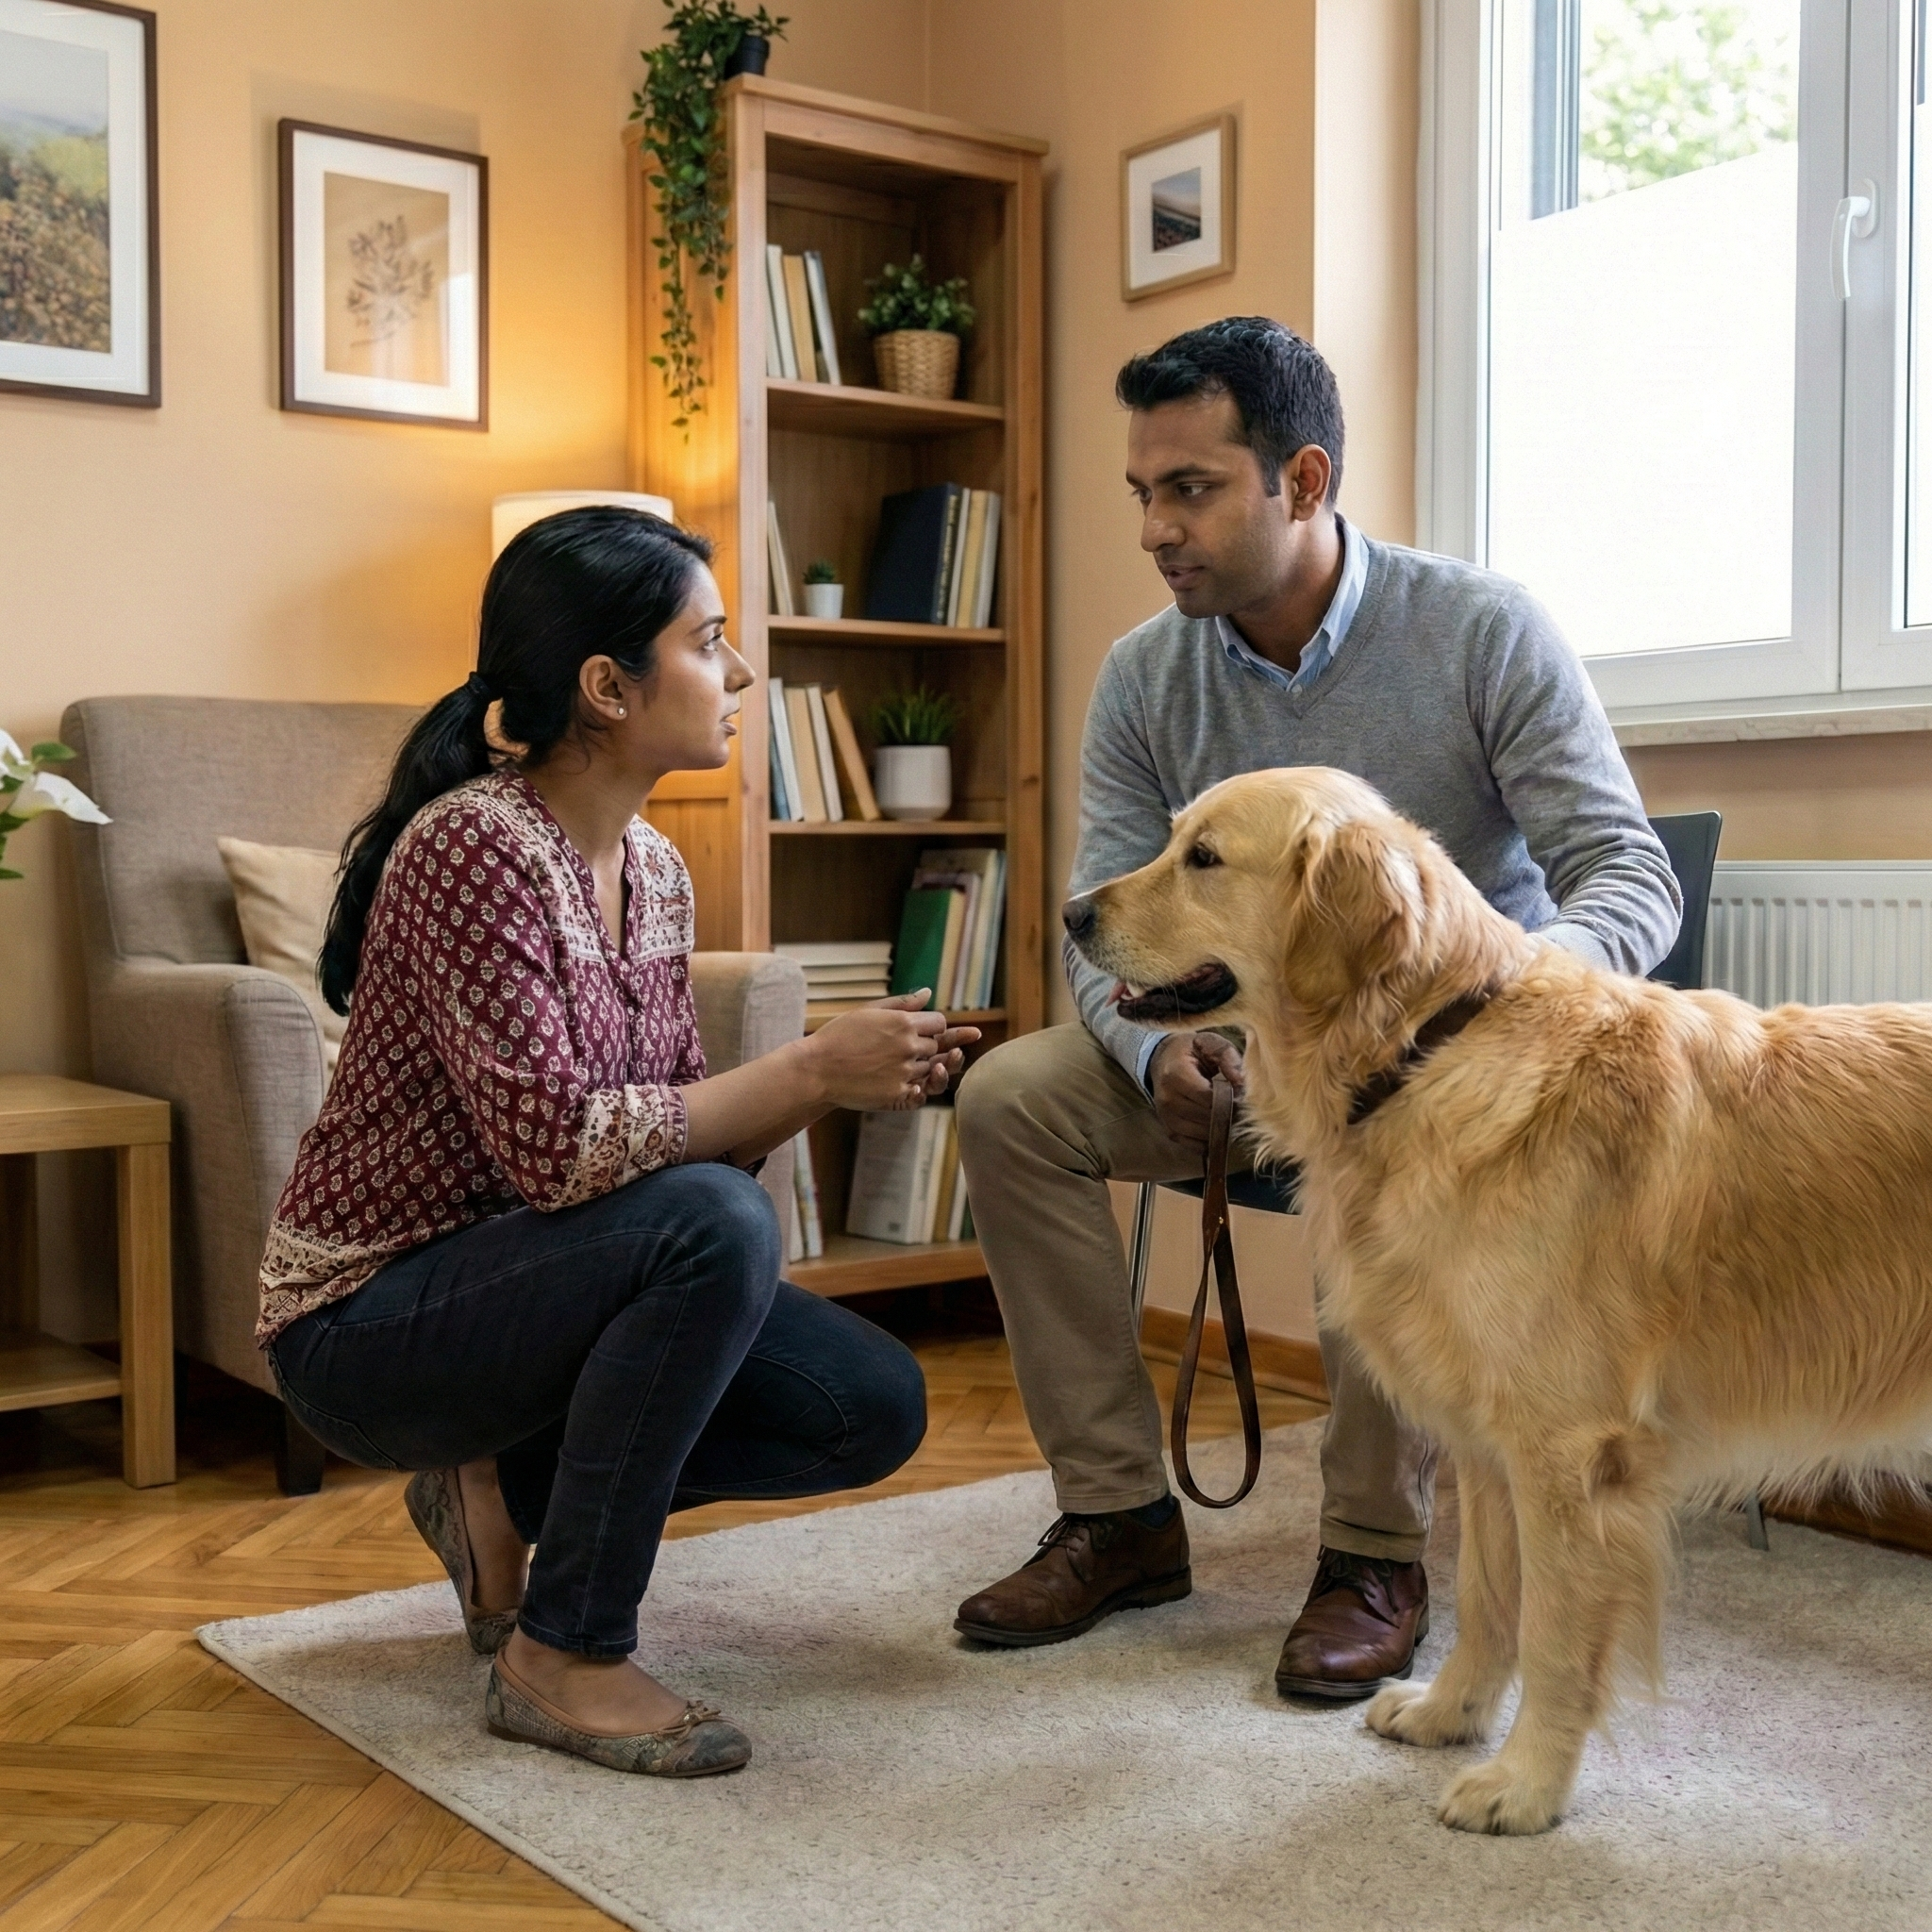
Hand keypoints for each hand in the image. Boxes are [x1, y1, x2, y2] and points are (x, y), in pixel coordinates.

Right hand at [807, 991, 980, 1111]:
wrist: (816, 1069)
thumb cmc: (838, 1037)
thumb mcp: (867, 1011)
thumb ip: (901, 1003)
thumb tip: (928, 993)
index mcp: (903, 1022)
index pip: (939, 1023)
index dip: (929, 1027)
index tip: (914, 1031)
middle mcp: (909, 1046)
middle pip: (935, 1047)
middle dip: (921, 1047)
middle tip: (893, 1050)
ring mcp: (905, 1072)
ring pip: (928, 1070)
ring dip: (914, 1068)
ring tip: (885, 1065)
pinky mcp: (898, 1094)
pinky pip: (917, 1091)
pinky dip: (908, 1087)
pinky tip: (886, 1080)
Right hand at [1148, 1031, 1244, 1149]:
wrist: (1163, 1060)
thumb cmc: (1192, 1051)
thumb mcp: (1210, 1042)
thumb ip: (1228, 1057)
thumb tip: (1241, 1084)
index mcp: (1176, 1074)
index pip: (1209, 1098)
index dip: (1230, 1098)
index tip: (1239, 1092)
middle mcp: (1167, 1099)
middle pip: (1207, 1117)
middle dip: (1227, 1113)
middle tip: (1237, 1104)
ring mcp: (1166, 1118)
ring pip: (1203, 1134)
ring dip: (1220, 1127)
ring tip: (1226, 1112)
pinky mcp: (1170, 1131)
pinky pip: (1196, 1146)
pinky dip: (1210, 1138)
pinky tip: (1215, 1124)